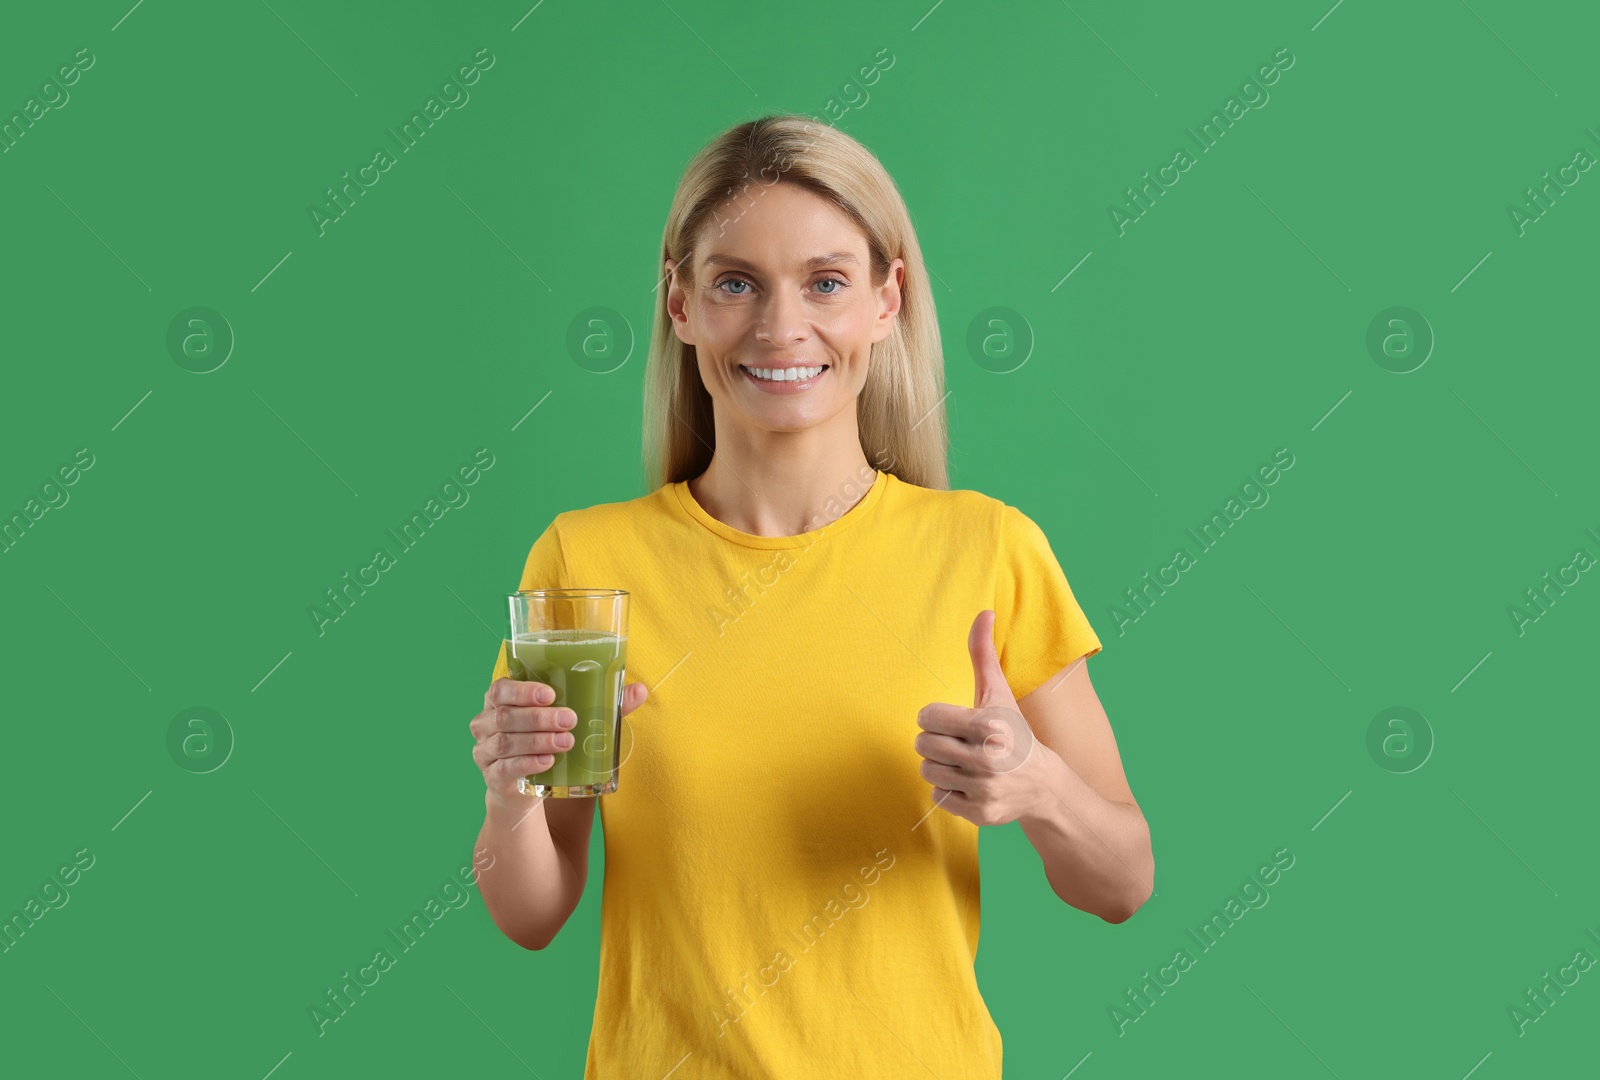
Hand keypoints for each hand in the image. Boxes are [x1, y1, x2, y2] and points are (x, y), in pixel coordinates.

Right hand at [471, 677, 648, 806]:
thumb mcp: (572, 721)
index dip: (523, 690)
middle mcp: (486, 724)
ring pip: (505, 742)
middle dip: (539, 718)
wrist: (529, 785)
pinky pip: (505, 769)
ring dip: (537, 741)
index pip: (501, 689)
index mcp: (500, 700)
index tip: (551, 694)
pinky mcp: (492, 777)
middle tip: (570, 720)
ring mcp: (486, 752)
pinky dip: (527, 764)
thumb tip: (639, 690)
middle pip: (505, 716)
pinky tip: (548, 763)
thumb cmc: (550, 739)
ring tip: (566, 742)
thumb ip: (603, 704)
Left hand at [915, 610, 1054, 826]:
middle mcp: (987, 757)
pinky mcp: (980, 813)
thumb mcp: (998, 692)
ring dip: (939, 765)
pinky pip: (939, 797)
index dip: (933, 718)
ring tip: (961, 761)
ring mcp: (984, 788)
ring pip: (928, 771)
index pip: (927, 717)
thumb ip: (983, 654)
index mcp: (989, 724)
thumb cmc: (1012, 731)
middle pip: (924, 745)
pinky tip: (969, 783)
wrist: (1041, 783)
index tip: (949, 721)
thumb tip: (983, 612)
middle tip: (955, 743)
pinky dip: (949, 790)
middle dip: (934, 742)